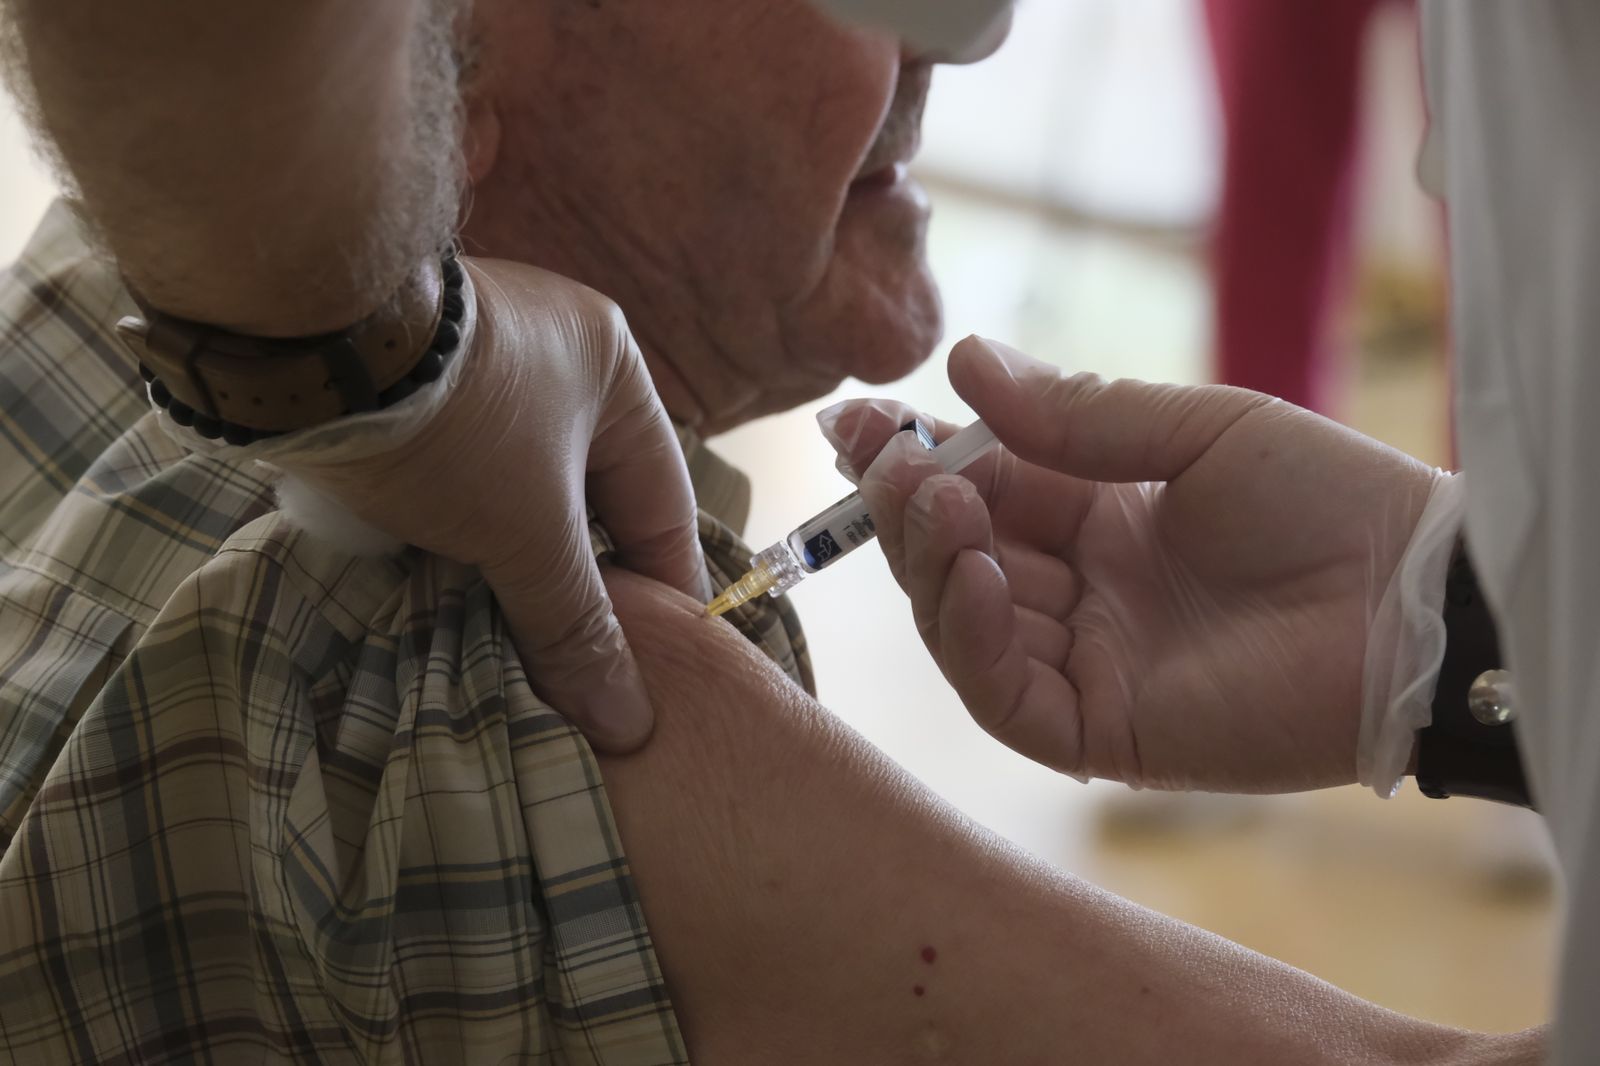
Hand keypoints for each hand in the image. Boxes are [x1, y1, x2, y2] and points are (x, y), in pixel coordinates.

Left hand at [273, 257, 705, 751]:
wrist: (308, 344)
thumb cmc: (457, 428)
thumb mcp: (528, 535)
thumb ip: (577, 626)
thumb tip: (627, 720)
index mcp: (616, 371)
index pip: (663, 504)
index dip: (666, 593)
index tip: (662, 668)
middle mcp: (556, 355)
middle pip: (586, 501)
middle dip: (576, 585)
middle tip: (578, 670)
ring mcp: (478, 364)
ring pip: (517, 492)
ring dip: (510, 563)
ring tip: (510, 646)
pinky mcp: (409, 383)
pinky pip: (456, 475)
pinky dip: (455, 531)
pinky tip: (443, 589)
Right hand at [821, 336, 1439, 791]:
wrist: (1416, 601)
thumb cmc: (1329, 502)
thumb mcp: (1199, 431)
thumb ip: (1079, 412)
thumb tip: (962, 363)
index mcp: (1101, 520)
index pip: (982, 490)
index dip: (918, 458)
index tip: (862, 419)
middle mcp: (1082, 596)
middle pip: (957, 560)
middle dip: (913, 508)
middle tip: (893, 459)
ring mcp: (1089, 666)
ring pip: (965, 628)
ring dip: (934, 564)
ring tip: (939, 503)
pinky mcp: (1105, 733)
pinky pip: (1008, 698)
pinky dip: (972, 640)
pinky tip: (972, 575)